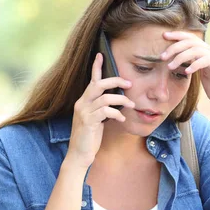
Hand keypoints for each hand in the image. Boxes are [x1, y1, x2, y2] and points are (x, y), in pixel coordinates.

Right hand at [66, 53, 134, 167]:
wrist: (79, 155)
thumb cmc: (89, 137)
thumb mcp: (96, 119)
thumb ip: (102, 108)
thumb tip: (117, 100)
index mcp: (83, 101)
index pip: (91, 81)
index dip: (96, 67)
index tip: (101, 55)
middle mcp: (81, 103)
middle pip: (99, 84)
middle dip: (115, 81)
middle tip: (130, 83)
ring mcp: (84, 112)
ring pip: (105, 98)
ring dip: (121, 100)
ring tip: (131, 105)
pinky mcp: (88, 122)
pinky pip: (106, 111)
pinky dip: (117, 113)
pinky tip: (122, 119)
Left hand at [161, 31, 209, 110]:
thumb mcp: (201, 74)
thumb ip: (192, 66)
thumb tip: (176, 64)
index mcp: (206, 51)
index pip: (190, 38)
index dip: (177, 35)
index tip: (163, 36)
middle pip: (191, 41)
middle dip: (174, 47)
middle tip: (162, 56)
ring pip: (196, 50)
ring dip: (181, 57)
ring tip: (171, 66)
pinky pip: (206, 60)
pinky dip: (194, 64)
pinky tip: (186, 71)